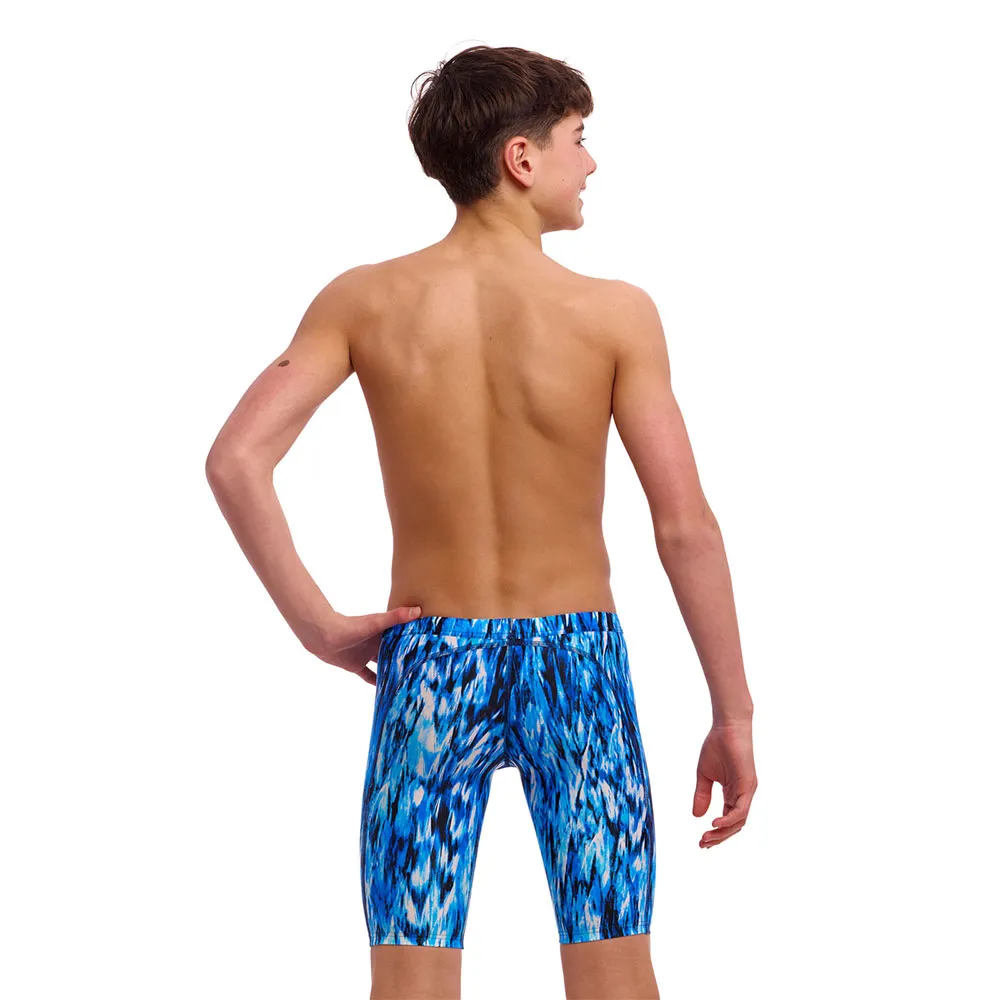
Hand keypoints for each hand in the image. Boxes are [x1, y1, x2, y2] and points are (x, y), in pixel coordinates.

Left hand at [300, 605, 422, 683]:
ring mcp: (365, 655)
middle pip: (394, 652)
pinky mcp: (355, 665)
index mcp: (383, 632)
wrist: (323, 636)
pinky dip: (376, 682)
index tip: (430, 648)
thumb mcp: (375, 623)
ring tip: (407, 681)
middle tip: (422, 669)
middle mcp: (375, 643)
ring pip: (383, 664)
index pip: (402, 637)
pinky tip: (386, 690)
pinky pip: (369, 676)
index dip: (415, 642)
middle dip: (405, 659)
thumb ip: (395, 617)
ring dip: (392, 671)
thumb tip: (418, 610)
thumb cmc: (350, 626)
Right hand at [693, 719, 756, 848]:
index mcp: (733, 793)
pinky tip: (714, 823)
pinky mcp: (748, 785)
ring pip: (738, 821)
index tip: (701, 841)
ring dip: (722, 832)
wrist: (727, 727)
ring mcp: (747, 791)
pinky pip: (740, 809)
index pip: (727, 819)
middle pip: (734, 825)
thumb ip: (702, 795)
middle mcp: (742, 795)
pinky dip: (729, 819)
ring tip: (706, 837)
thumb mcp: (704, 775)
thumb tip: (696, 816)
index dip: (716, 832)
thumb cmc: (717, 746)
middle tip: (702, 844)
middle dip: (718, 837)